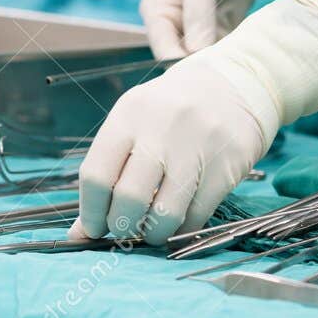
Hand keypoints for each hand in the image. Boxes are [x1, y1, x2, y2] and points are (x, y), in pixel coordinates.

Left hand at [71, 53, 267, 245]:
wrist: (235, 84)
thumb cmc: (170, 111)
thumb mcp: (133, 124)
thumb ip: (107, 171)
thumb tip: (83, 231)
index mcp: (129, 115)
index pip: (97, 175)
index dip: (91, 212)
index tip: (93, 229)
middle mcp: (161, 129)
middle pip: (129, 199)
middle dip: (121, 227)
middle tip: (124, 229)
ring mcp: (196, 148)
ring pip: (165, 214)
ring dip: (152, 234)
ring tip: (150, 230)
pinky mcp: (226, 167)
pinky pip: (196, 215)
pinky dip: (181, 229)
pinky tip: (177, 221)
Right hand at [140, 0, 285, 58]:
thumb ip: (197, 13)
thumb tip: (195, 52)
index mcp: (158, 12)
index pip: (164, 50)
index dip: (183, 65)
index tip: (209, 71)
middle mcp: (174, 27)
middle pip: (183, 61)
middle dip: (203, 68)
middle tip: (229, 74)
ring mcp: (198, 32)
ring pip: (206, 60)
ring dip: (222, 64)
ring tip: (241, 65)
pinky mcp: (221, 33)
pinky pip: (226, 53)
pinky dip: (236, 56)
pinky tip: (250, 56)